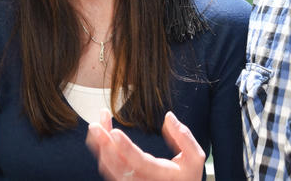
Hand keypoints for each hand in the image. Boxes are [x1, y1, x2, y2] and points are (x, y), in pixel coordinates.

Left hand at [85, 108, 204, 180]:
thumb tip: (169, 116)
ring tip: (98, 123)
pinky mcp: (124, 180)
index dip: (126, 148)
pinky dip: (102, 151)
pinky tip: (102, 134)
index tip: (115, 132)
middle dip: (104, 145)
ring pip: (109, 168)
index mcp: (162, 175)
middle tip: (95, 125)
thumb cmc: (188, 176)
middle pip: (118, 166)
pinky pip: (109, 168)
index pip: (140, 162)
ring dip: (100, 146)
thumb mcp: (195, 158)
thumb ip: (184, 137)